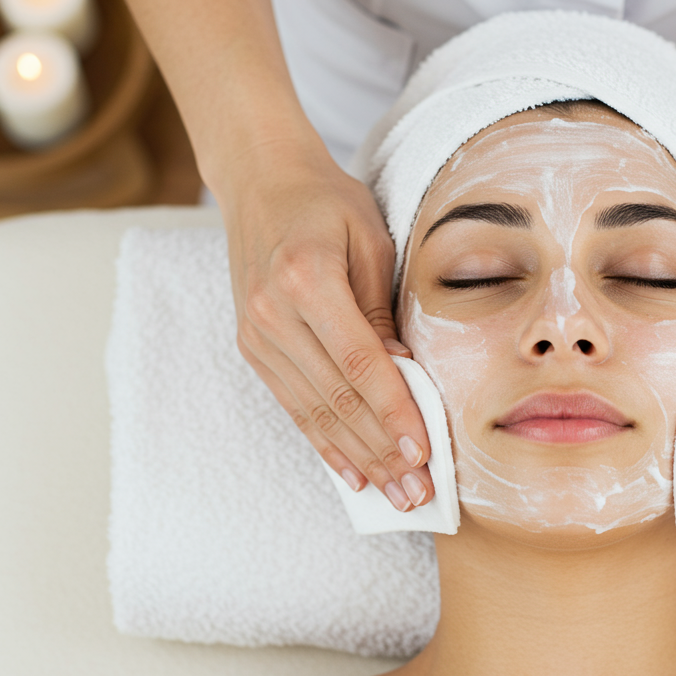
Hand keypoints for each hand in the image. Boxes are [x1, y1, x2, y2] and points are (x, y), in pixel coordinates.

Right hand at [218, 136, 433, 511]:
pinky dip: (324, 442)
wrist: (259, 180)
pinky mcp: (251, 347)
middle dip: (381, 451)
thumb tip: (407, 379)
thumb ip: (384, 312)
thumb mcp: (371, 242)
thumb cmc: (328, 202)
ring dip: (357, 458)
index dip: (393, 412)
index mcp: (307, 278)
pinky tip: (351, 473)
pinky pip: (293, 405)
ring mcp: (256, 334)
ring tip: (393, 495)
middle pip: (335, 397)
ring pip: (313, 411)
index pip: (359, 362)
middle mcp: (273, 312)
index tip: (423, 451)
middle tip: (418, 493)